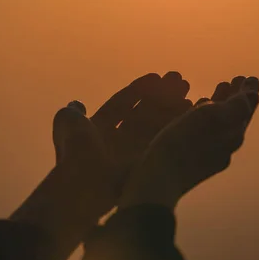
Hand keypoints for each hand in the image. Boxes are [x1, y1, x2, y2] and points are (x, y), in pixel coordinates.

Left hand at [52, 71, 191, 198]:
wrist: (87, 182)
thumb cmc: (75, 152)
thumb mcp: (67, 123)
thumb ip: (72, 112)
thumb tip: (76, 104)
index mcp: (99, 129)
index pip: (121, 105)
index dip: (137, 91)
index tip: (156, 77)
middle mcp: (118, 140)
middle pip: (142, 112)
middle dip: (160, 96)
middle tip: (179, 80)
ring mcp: (133, 152)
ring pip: (155, 124)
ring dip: (171, 107)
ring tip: (188, 92)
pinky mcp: (147, 162)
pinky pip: (164, 138)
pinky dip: (177, 122)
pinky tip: (191, 107)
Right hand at [119, 76, 258, 209]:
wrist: (156, 182)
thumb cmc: (183, 145)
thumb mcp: (211, 117)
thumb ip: (236, 106)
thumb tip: (254, 96)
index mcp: (233, 134)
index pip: (246, 108)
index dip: (248, 91)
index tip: (250, 77)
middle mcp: (225, 146)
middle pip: (235, 117)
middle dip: (236, 97)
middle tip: (236, 80)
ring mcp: (209, 154)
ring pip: (220, 124)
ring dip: (220, 105)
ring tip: (216, 91)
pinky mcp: (192, 160)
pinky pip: (205, 132)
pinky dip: (204, 117)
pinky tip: (194, 112)